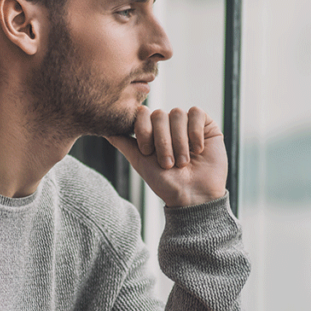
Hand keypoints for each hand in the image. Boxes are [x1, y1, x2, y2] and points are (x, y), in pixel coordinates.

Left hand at [106, 106, 226, 207]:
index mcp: (152, 131)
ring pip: (178, 114)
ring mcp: (187, 123)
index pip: (142, 113)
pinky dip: (195, 132)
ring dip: (179, 141)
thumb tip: (104, 129)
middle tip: (167, 164)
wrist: (193, 197)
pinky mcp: (206, 125)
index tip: (147, 152)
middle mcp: (169, 125)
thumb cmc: (166, 183)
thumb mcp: (140, 162)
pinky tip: (197, 150)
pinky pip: (197, 113)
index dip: (143, 130)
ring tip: (183, 163)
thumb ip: (123, 143)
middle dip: (162, 141)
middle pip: (160, 114)